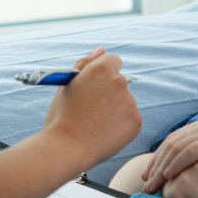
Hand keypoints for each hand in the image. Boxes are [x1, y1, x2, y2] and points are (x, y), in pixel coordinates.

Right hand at [43, 47, 140, 165]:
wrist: (66, 149)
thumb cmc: (62, 116)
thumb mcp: (67, 84)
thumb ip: (85, 63)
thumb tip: (101, 49)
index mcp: (102, 68)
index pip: (113, 60)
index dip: (102, 74)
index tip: (94, 86)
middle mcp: (120, 82)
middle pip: (120, 82)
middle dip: (109, 92)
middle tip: (91, 110)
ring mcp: (130, 102)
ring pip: (125, 102)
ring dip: (115, 109)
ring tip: (94, 125)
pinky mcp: (136, 122)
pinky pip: (130, 119)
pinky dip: (120, 125)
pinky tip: (104, 134)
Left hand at [142, 113, 197, 193]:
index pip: (180, 138)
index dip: (162, 156)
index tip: (150, 175)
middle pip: (174, 140)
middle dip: (156, 162)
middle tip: (144, 181)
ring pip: (179, 145)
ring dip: (162, 166)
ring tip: (151, 184)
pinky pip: (192, 151)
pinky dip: (176, 164)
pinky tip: (168, 178)